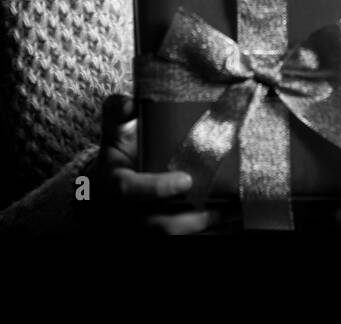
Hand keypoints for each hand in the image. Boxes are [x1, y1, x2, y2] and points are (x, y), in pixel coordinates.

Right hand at [90, 94, 231, 233]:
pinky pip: (181, 237)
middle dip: (190, 219)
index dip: (157, 189)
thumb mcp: (114, 131)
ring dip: (202, 227)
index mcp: (116, 184)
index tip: (186, 180)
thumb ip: (118, 112)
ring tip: (230, 214)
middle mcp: (127, 211)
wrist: (110, 186)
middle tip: (220, 207)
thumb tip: (131, 103)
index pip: (131, 191)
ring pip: (171, 235)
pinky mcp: (158, 232)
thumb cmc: (119, 154)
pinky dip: (204, 233)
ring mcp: (142, 226)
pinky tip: (226, 221)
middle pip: (157, 225)